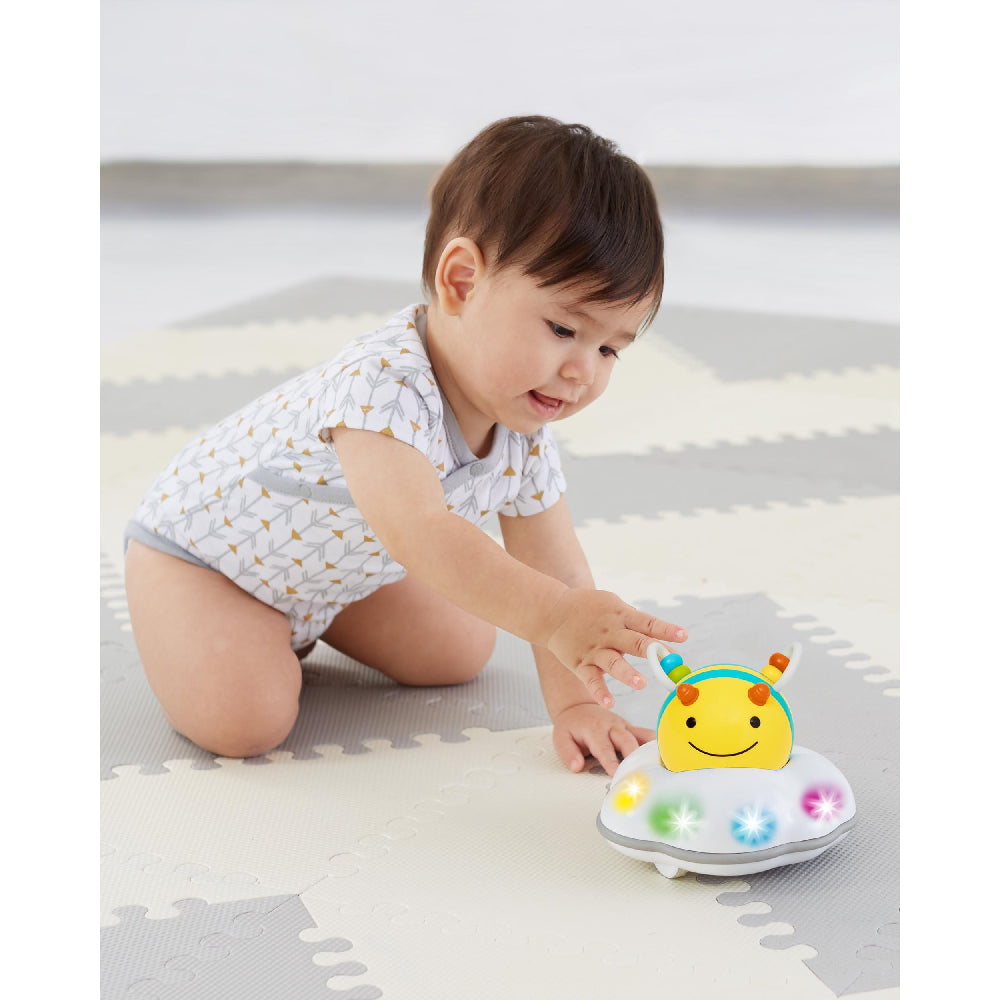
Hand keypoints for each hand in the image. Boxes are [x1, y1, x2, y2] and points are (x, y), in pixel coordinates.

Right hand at [544, 589, 686, 707]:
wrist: (552, 611)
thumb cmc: (590, 609)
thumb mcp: (613, 605)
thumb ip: (634, 621)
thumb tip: (663, 634)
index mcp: (620, 615)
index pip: (647, 622)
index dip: (665, 630)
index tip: (684, 636)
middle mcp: (609, 632)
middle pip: (634, 642)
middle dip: (652, 652)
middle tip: (669, 663)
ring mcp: (594, 649)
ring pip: (612, 662)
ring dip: (626, 673)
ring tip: (640, 683)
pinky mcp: (580, 663)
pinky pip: (591, 679)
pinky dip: (599, 691)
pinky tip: (609, 703)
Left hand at [552, 703, 655, 775]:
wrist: (579, 708)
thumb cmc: (572, 726)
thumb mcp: (561, 737)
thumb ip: (568, 752)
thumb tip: (576, 766)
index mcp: (594, 729)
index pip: (603, 747)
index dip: (610, 760)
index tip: (615, 772)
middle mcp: (611, 726)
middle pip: (627, 741)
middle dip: (633, 757)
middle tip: (639, 774)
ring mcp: (623, 726)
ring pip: (640, 737)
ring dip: (648, 751)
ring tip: (658, 766)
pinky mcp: (631, 729)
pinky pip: (646, 735)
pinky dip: (655, 744)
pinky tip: (664, 756)